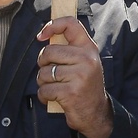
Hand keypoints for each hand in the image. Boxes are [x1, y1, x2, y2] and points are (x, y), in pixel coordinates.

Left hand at [36, 17, 112, 137]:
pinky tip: (54, 98)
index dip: (53, 25)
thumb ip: (70, 48)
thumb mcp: (84, 62)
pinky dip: (44, 96)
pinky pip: (44, 90)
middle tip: (51, 73)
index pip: (71, 24)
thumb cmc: (85, 85)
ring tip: (55, 87)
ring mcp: (79, 75)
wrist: (96, 113)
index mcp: (89, 48)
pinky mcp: (71, 92)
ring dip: (43, 83)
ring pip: (44, 72)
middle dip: (43, 64)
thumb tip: (45, 35)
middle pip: (49, 51)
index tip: (41, 35)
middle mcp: (86, 59)